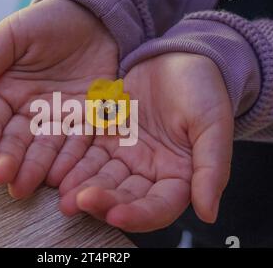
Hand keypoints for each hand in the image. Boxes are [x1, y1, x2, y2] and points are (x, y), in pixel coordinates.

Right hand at [0, 0, 116, 197]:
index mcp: (7, 93)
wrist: (92, 19)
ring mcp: (59, 119)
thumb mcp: (13, 36)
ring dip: (35, 169)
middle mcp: (31, 112)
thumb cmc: (48, 23)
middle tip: (2, 178)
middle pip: (16, 141)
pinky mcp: (87, 121)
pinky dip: (70, 160)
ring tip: (25, 186)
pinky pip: (78, 143)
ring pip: (45, 149)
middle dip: (8, 160)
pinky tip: (61, 175)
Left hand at [58, 53, 233, 230]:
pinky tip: (59, 172)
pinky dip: (75, 164)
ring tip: (64, 196)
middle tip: (78, 203)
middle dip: (102, 203)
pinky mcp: (106, 137)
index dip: (139, 215)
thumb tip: (209, 214)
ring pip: (102, 179)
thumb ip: (211, 168)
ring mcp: (126, 155)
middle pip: (125, 197)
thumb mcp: (213, 125)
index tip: (117, 215)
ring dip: (83, 189)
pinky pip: (88, 154)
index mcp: (179, 175)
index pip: (159, 207)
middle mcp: (150, 172)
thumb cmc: (203, 89)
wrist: (179, 57)